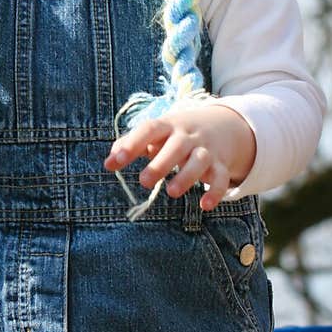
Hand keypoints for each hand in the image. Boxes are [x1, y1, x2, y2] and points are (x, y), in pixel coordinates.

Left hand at [104, 100, 255, 210]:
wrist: (223, 126)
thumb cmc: (176, 134)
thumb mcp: (156, 134)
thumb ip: (130, 145)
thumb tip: (108, 163)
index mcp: (168, 126)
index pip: (149, 129)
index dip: (132, 144)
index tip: (116, 161)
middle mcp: (188, 136)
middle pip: (176, 146)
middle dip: (161, 164)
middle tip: (144, 182)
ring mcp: (206, 150)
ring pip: (199, 161)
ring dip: (186, 176)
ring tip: (171, 192)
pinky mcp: (220, 165)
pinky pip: (221, 177)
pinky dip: (216, 192)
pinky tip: (205, 205)